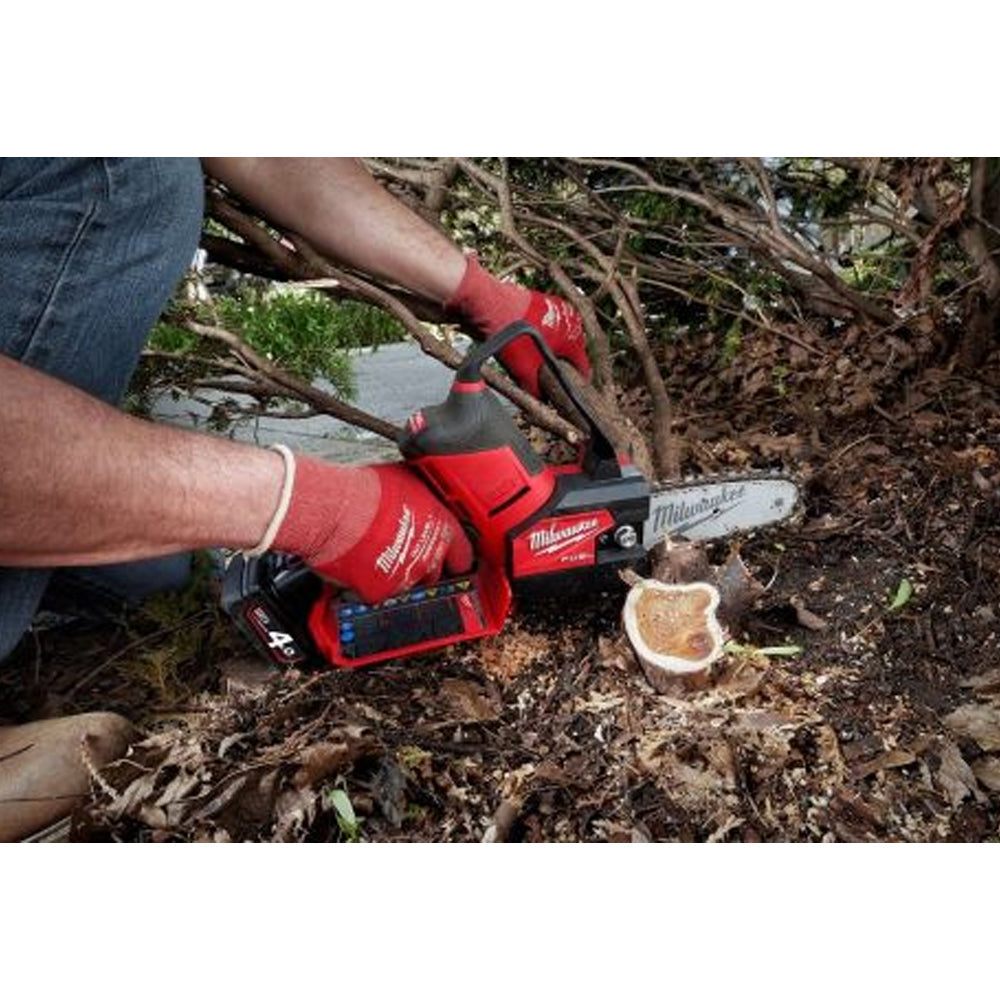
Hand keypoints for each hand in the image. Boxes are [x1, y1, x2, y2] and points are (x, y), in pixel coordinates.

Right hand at [270, 457, 473, 603]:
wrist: (336, 510)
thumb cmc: (366, 490)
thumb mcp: (406, 482)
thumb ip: (419, 498)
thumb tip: (414, 497)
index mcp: (442, 528)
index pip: (463, 552)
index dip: (457, 557)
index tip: (453, 561)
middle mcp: (429, 555)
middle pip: (435, 572)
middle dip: (423, 567)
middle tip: (402, 553)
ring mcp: (407, 576)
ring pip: (406, 584)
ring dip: (395, 575)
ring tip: (374, 557)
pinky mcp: (381, 592)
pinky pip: (377, 592)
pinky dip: (367, 584)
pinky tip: (356, 566)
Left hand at [446, 255, 590, 398]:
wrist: (486, 303)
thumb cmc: (509, 334)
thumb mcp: (524, 371)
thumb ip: (537, 391)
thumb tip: (542, 402)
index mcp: (574, 337)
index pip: (582, 369)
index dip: (574, 385)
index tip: (564, 393)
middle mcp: (571, 320)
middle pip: (569, 354)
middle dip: (557, 367)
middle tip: (543, 378)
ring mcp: (557, 309)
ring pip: (557, 341)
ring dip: (547, 352)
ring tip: (530, 361)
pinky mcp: (543, 303)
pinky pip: (546, 328)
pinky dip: (539, 338)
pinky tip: (524, 346)